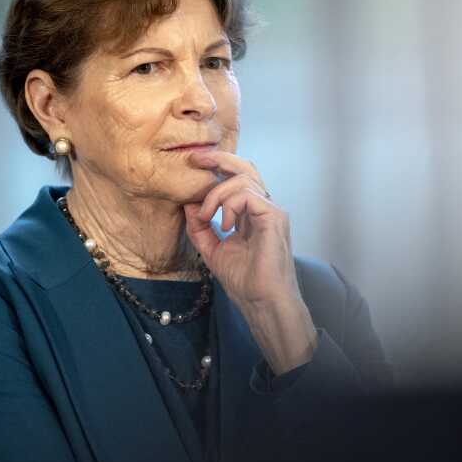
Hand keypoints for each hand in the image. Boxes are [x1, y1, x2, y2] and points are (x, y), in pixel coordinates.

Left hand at [183, 151, 316, 373]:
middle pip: (245, 168)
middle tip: (195, 160)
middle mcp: (263, 208)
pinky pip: (248, 194)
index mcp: (251, 214)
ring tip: (208, 217)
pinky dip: (229, 204)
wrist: (261, 302)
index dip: (217, 167)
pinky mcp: (274, 217)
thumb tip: (187, 203)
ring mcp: (271, 211)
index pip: (237, 179)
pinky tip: (224, 225)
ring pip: (243, 179)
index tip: (193, 166)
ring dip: (216, 194)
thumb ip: (201, 227)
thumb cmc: (245, 282)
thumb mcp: (212, 250)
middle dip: (219, 159)